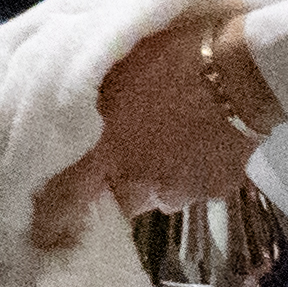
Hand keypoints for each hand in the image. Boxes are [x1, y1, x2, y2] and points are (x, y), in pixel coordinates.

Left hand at [36, 5, 267, 243]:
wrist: (239, 68)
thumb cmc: (168, 58)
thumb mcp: (111, 73)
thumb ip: (86, 107)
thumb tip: (65, 122)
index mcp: (105, 155)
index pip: (65, 203)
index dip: (54, 219)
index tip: (48, 227)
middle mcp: (138, 184)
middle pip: (122, 198)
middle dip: (123, 180)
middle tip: (133, 146)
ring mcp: (181, 191)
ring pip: (160, 195)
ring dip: (161, 177)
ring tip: (174, 139)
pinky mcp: (217, 189)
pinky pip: (198, 187)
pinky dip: (197, 171)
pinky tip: (204, 140)